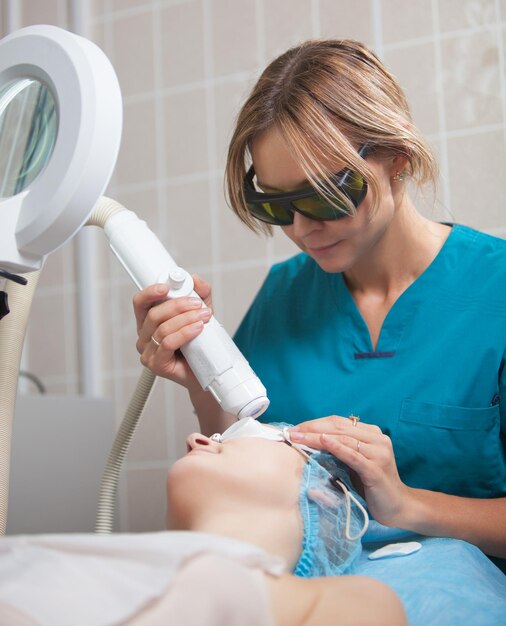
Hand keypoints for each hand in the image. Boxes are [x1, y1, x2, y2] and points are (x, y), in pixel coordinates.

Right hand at [133, 274, 212, 387]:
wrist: (208, 371)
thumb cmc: (200, 343)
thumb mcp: (202, 312)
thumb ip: (200, 294)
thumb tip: (195, 279)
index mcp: (149, 322)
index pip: (141, 303)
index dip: (150, 293)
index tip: (166, 286)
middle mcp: (144, 336)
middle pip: (153, 314)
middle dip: (178, 305)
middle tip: (197, 303)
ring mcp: (148, 352)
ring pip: (162, 329)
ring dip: (186, 319)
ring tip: (204, 316)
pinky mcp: (156, 364)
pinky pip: (168, 344)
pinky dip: (184, 333)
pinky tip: (198, 329)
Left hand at [290, 415, 412, 526]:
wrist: (398, 507)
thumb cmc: (372, 486)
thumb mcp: (355, 463)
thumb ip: (341, 450)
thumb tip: (309, 442)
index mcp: (372, 434)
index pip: (339, 422)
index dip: (316, 423)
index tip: (295, 429)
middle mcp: (378, 439)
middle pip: (339, 427)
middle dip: (312, 428)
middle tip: (291, 432)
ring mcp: (378, 453)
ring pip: (343, 439)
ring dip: (317, 437)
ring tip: (298, 438)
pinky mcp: (376, 470)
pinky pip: (353, 455)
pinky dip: (337, 447)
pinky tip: (322, 441)